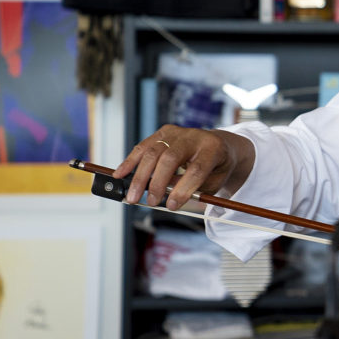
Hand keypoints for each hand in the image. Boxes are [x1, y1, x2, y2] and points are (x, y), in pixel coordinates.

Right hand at [114, 125, 252, 209]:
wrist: (219, 145)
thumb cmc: (216, 168)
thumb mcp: (214, 182)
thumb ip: (193, 189)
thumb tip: (165, 196)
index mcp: (213, 148)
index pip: (197, 169)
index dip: (183, 189)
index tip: (172, 205)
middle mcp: (195, 136)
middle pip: (171, 158)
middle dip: (157, 183)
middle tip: (151, 202)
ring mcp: (178, 132)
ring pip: (153, 152)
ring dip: (140, 176)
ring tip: (132, 196)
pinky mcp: (164, 132)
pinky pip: (143, 146)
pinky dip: (130, 161)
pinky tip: (120, 174)